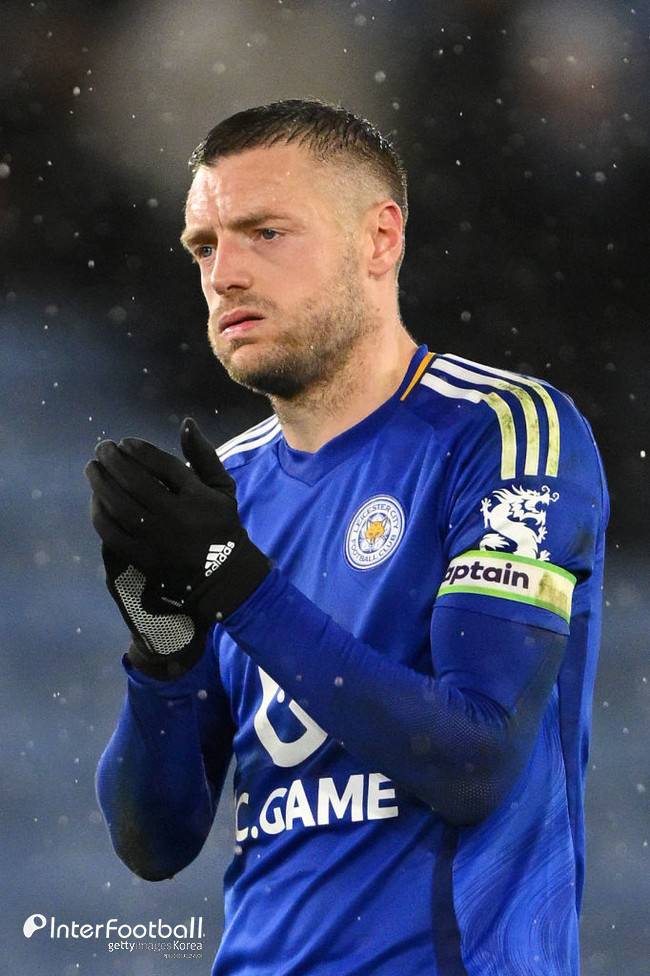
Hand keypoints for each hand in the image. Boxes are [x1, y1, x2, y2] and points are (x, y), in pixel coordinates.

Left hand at [85, 418, 271, 674]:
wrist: (221, 574)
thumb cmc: (221, 524)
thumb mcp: (222, 486)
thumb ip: (203, 454)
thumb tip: (186, 422)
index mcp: (197, 496)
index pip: (161, 464)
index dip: (138, 450)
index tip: (124, 442)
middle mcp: (176, 516)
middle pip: (135, 482)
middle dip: (112, 461)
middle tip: (101, 449)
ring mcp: (157, 539)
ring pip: (119, 506)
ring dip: (100, 484)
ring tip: (92, 469)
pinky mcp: (143, 557)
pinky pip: (113, 533)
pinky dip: (100, 514)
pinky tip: (96, 500)